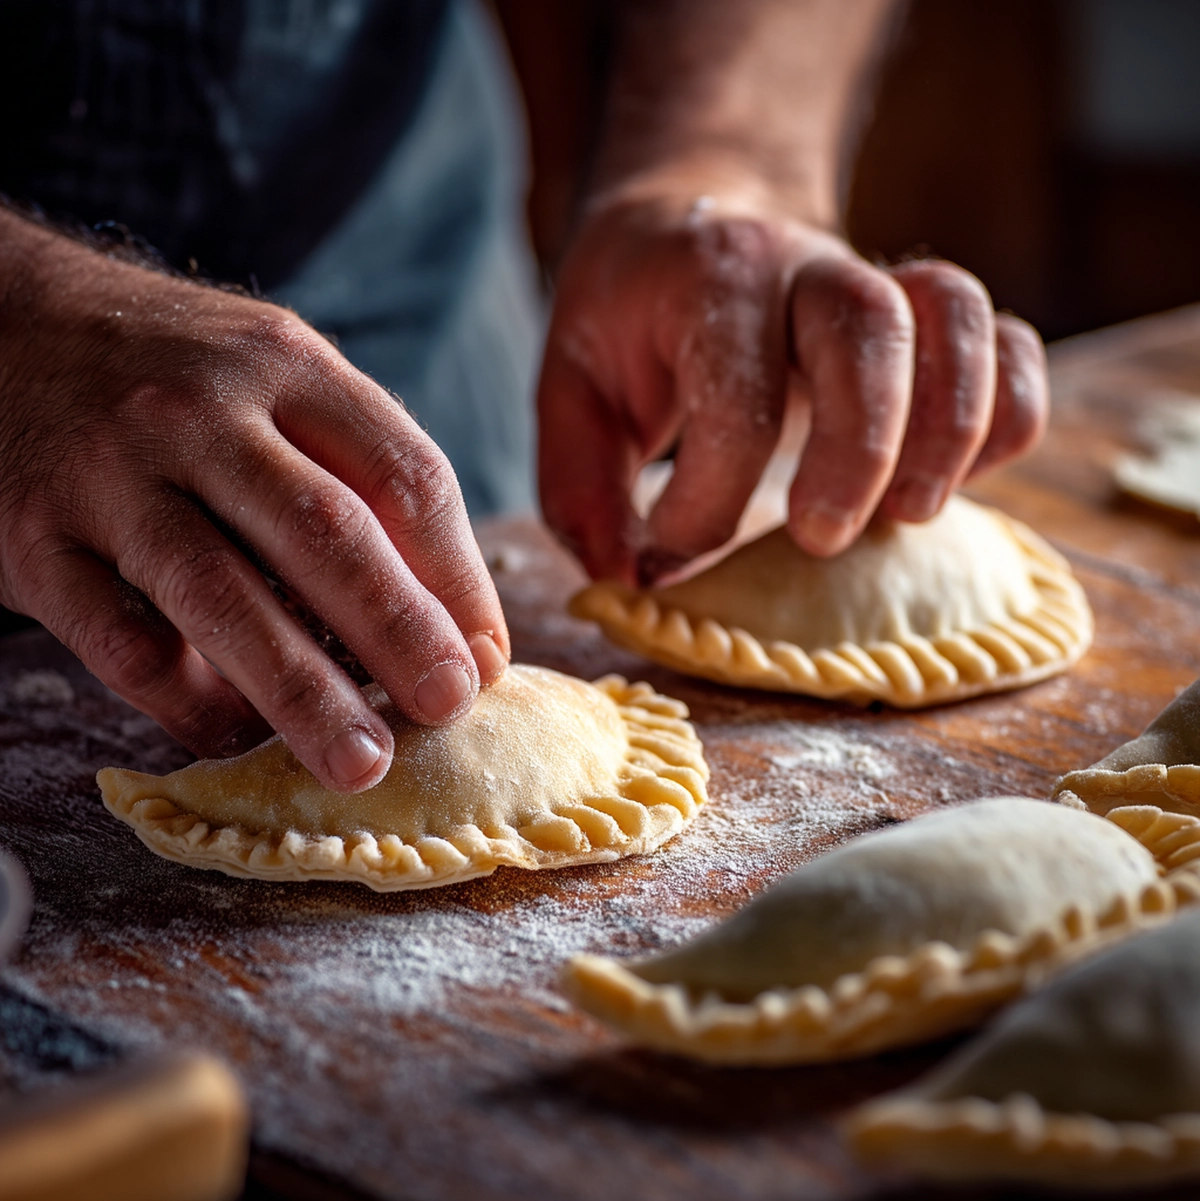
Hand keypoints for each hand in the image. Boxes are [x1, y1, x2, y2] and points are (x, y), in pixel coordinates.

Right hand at [0, 215, 508, 790]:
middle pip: (328, 534)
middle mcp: (202, 413)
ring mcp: (113, 476)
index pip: (407, 474)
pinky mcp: (35, 542)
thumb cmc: (172, 372)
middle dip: (401, 633)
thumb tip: (451, 620)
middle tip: (451, 709)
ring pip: (224, 596)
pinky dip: (190, 702)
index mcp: (288, 365)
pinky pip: (124, 642)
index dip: (461, 577)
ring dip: (304, 692)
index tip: (487, 656)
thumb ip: (356, 470)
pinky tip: (240, 737)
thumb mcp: (275, 376)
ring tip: (363, 762)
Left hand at [538, 189, 1047, 585]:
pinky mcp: (928, 318)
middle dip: (857, 450)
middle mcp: (804, 266)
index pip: (735, 396)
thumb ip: (579, 484)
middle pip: (868, 328)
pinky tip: (962, 478)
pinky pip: (1007, 343)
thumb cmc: (632, 319)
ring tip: (908, 516)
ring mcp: (880, 280)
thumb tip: (627, 575)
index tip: (668, 550)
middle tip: (819, 540)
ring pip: (956, 315)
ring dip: (950, 428)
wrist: (695, 218)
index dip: (708, 501)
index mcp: (709, 283)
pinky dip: (1008, 413)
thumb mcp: (572, 390)